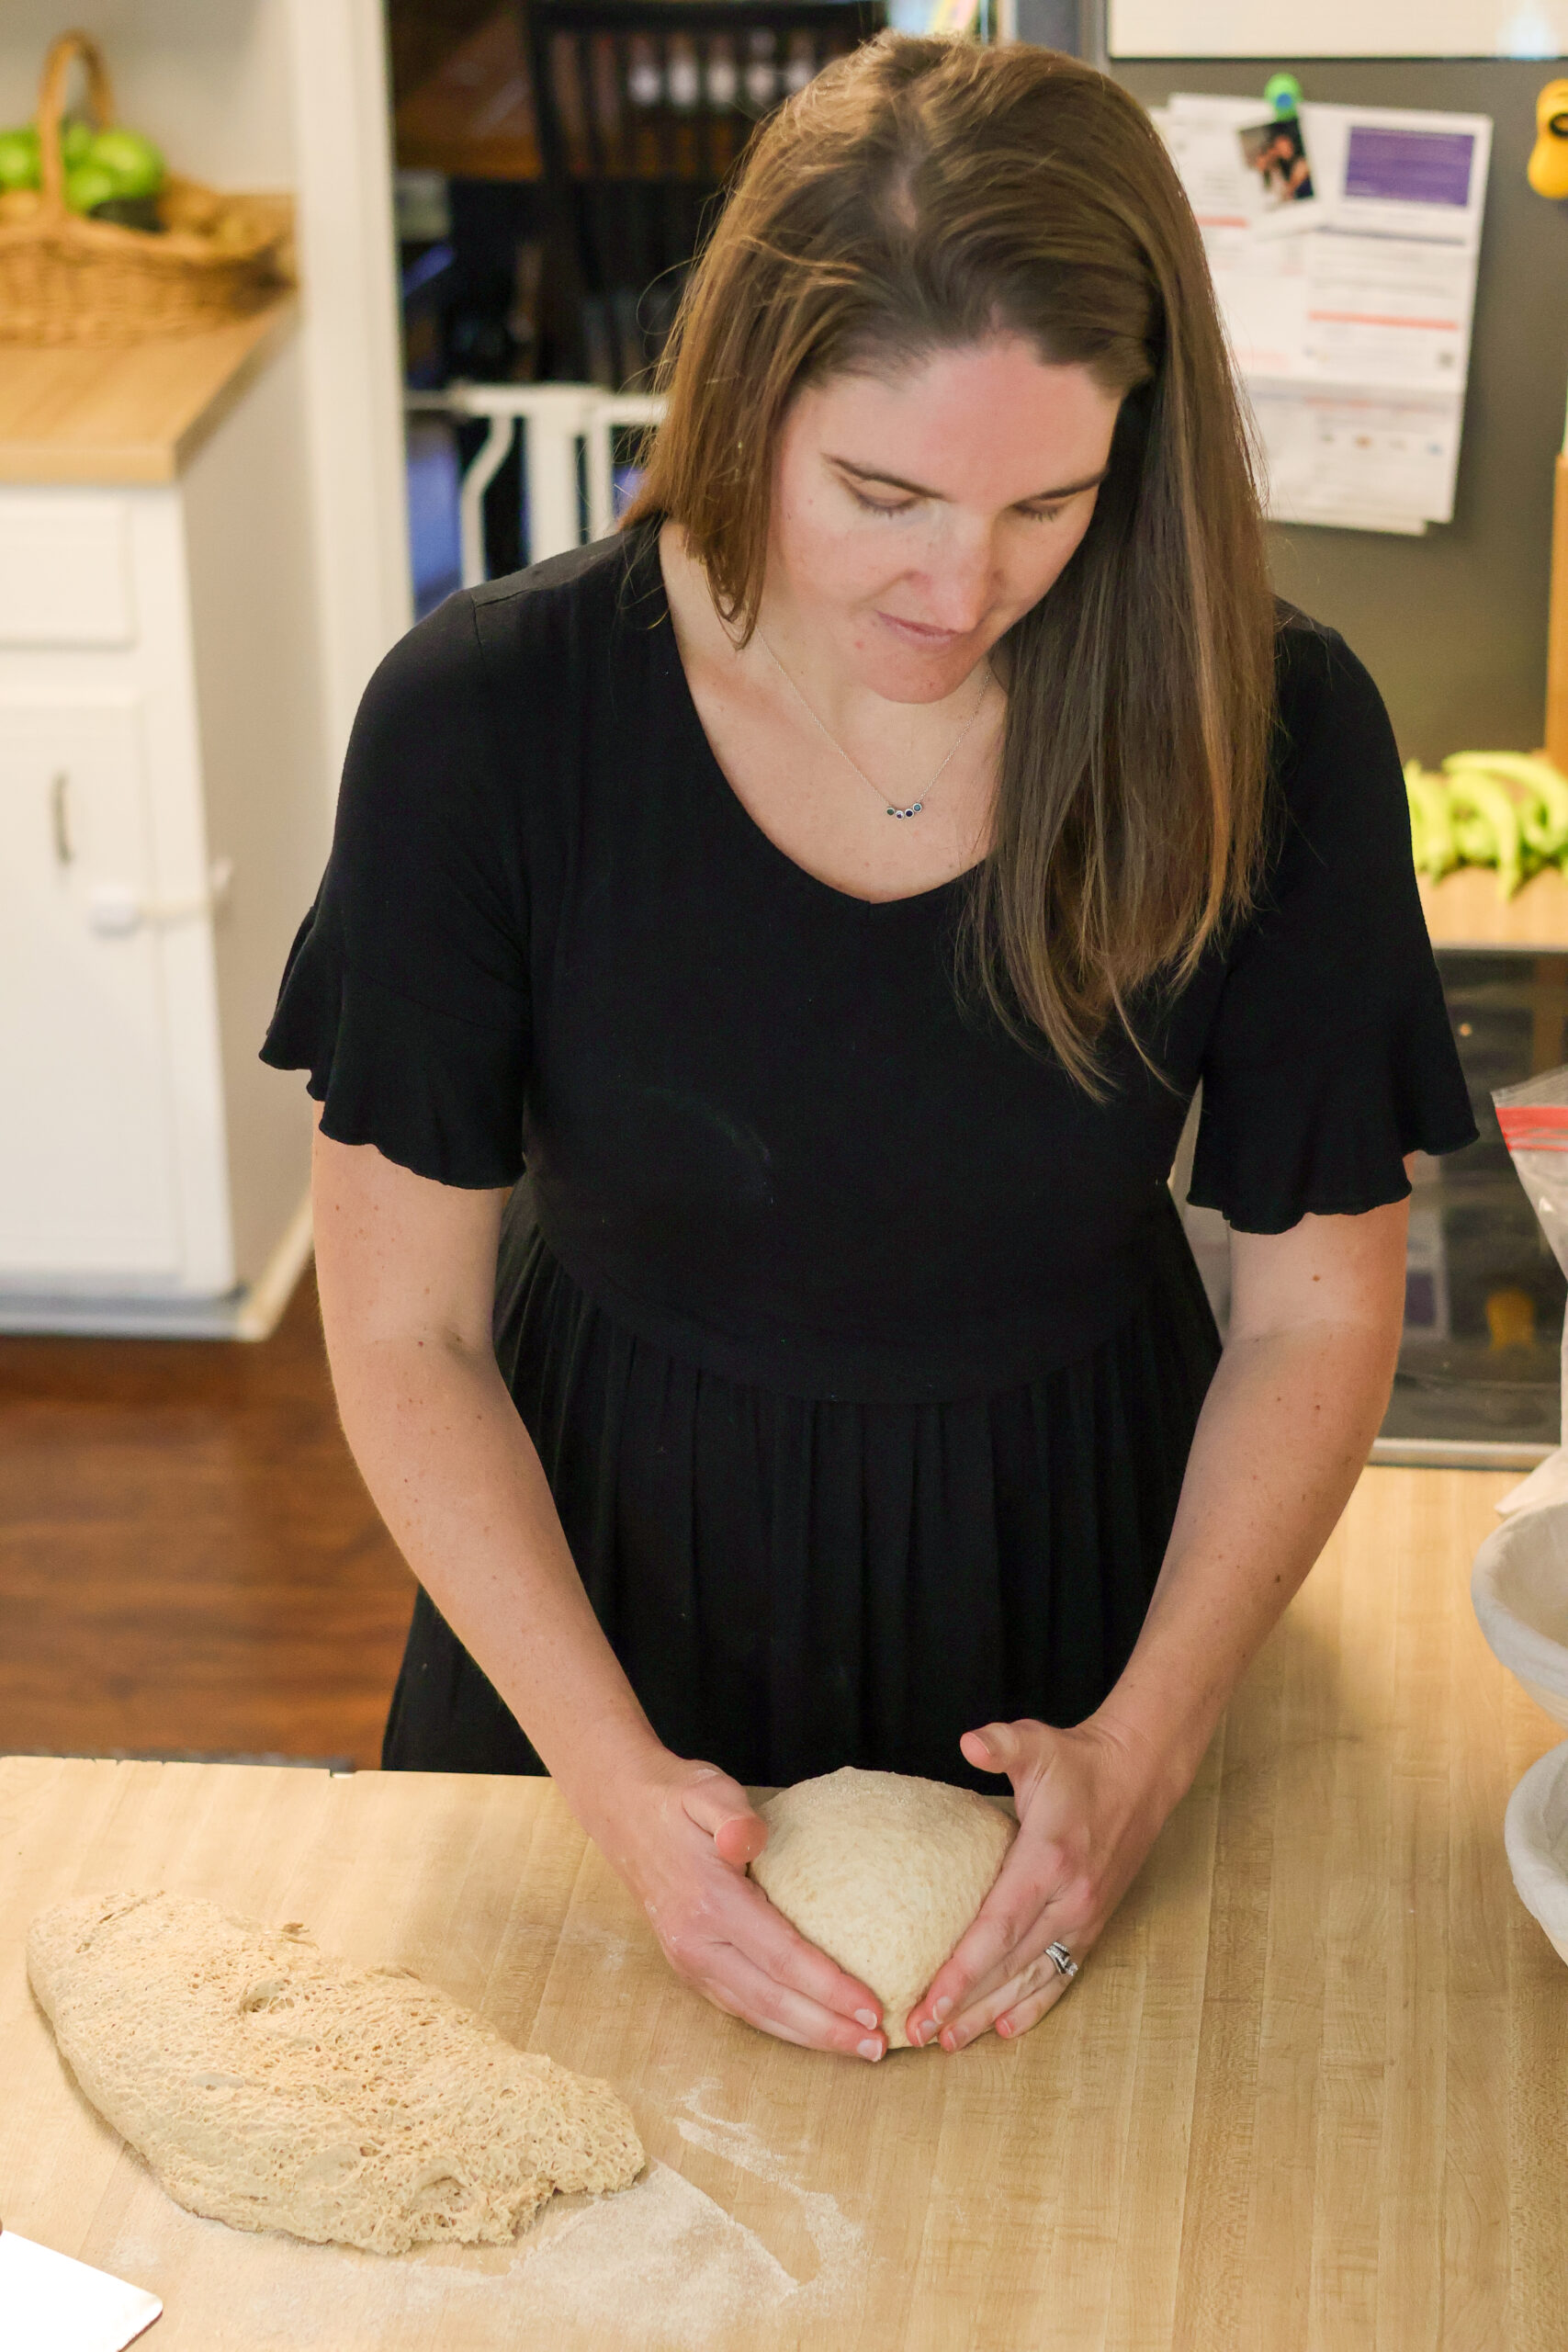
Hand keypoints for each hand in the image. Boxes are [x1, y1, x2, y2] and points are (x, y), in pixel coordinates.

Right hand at [597, 1749, 889, 2060]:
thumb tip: (750, 1837)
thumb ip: (732, 1814)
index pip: (781, 1958)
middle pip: (772, 2001)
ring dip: (808, 2036)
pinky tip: (812, 2029)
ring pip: (755, 2014)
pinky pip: (740, 2006)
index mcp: (709, 1903)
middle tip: (878, 2045)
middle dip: (828, 2029)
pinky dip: (780, 2024)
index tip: (874, 2005)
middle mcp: (695, 1944)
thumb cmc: (676, 1799)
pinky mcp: (688, 1966)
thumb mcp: (707, 1789)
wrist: (622, 1812)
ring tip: (857, 2046)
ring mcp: (688, 1961)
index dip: (830, 1988)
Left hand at [904, 1715, 1175, 2052]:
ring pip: (1033, 1979)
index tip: (929, 2002)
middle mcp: (1070, 1899)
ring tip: (951, 2042)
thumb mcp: (1037, 1743)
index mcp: (1049, 1861)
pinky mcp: (1093, 1924)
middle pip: (1009, 1966)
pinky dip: (1035, 2005)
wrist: (1139, 1775)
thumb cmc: (1077, 1762)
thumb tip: (968, 1741)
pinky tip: (1008, 2029)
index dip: (962, 1971)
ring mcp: (1085, 1917)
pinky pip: (1062, 1974)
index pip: (998, 1928)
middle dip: (964, 2004)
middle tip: (920, 2033)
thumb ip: (1001, 1744)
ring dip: (992, 2013)